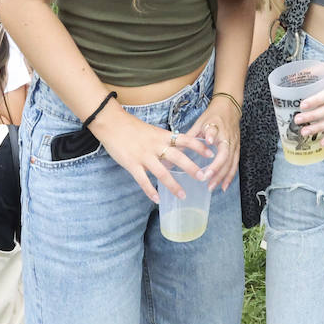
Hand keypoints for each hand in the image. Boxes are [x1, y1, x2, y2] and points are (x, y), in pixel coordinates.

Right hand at [94, 107, 214, 202]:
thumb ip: (165, 143)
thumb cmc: (133, 128)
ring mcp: (144, 155)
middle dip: (191, 168)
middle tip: (203, 177)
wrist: (112, 123)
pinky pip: (143, 180)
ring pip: (162, 172)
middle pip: (178, 157)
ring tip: (183, 195)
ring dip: (173, 185)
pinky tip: (157, 199)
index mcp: (163, 135)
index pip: (185, 139)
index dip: (199, 146)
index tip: (211, 154)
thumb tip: (178, 155)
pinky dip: (150, 190)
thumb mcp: (153, 132)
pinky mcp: (131, 164)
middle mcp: (156, 145)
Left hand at [183, 101, 239, 189]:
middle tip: (206, 180)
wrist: (230, 107)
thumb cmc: (213, 115)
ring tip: (212, 187)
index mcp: (217, 128)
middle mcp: (228, 137)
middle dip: (216, 169)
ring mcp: (234, 143)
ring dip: (222, 176)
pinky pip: (235, 164)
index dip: (211, 142)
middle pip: (225, 155)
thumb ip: (190, 136)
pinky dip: (230, 176)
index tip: (207, 150)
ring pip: (231, 162)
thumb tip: (175, 149)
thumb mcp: (200, 122)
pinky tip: (224, 186)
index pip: (215, 134)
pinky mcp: (237, 148)